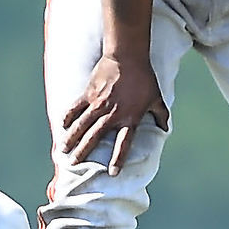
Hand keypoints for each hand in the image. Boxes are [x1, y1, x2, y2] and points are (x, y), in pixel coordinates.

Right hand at [62, 55, 168, 175]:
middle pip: (95, 137)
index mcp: (130, 118)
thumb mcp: (156, 97)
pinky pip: (76, 108)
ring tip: (63, 149)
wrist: (128, 56)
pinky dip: (68, 116)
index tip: (112, 172)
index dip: (118, 158)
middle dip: (83, 152)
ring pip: (82, 125)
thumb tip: (166, 127)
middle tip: (74, 163)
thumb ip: (161, 114)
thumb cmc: (144, 78)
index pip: (124, 143)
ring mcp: (98, 104)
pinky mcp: (89, 93)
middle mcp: (112, 114)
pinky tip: (62, 126)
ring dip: (72, 138)